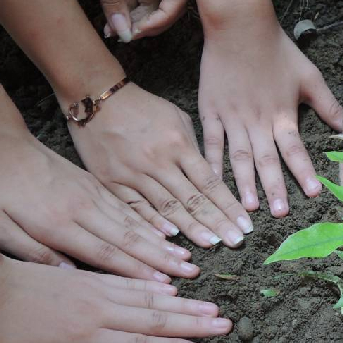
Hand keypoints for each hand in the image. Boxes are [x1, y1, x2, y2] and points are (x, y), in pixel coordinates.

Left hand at [0, 135, 197, 280]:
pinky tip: (166, 230)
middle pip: (128, 237)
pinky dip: (149, 221)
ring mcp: (91, 194)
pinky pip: (127, 205)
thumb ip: (33, 252)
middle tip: (189, 272)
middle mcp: (82, 208)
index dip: (134, 270)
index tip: (162, 284)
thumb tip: (70, 276)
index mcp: (57, 222)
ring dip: (161, 241)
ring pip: (133, 221)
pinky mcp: (94, 184)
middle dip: (161, 258)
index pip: (103, 251)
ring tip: (186, 255)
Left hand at [0, 256, 230, 342]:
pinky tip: (174, 286)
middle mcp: (97, 309)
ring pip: (148, 297)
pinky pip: (131, 280)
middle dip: (192, 323)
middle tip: (224, 324)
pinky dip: (157, 284)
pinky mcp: (89, 276)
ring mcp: (95, 289)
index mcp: (82, 336)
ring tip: (211, 307)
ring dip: (182, 303)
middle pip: (153, 318)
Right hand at [68, 83, 250, 247]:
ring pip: (167, 208)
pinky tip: (171, 239)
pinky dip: (154, 224)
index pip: (210, 182)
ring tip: (212, 244)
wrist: (96, 97)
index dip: (229, 206)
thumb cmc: (142, 107)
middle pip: (193, 199)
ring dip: (191, 229)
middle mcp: (159, 162)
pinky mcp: (112, 182)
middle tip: (236, 242)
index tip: (246, 225)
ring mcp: (134, 174)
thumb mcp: (176, 118)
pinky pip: (136, 208)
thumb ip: (193, 149)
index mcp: (178, 145)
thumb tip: (210, 177)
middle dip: (217, 223)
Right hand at [198, 12, 341, 215]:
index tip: (313, 194)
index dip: (304, 172)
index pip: (295, 149)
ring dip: (244, 183)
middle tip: (279, 214)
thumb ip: (326, 104)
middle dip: (273, 189)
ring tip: (248, 208)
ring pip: (238, 157)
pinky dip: (211, 163)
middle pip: (267, 160)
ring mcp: (231, 117)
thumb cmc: (277, 49)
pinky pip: (211, 142)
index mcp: (282, 114)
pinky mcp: (210, 111)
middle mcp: (257, 121)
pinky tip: (213, 183)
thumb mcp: (308, 75)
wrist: (239, 25)